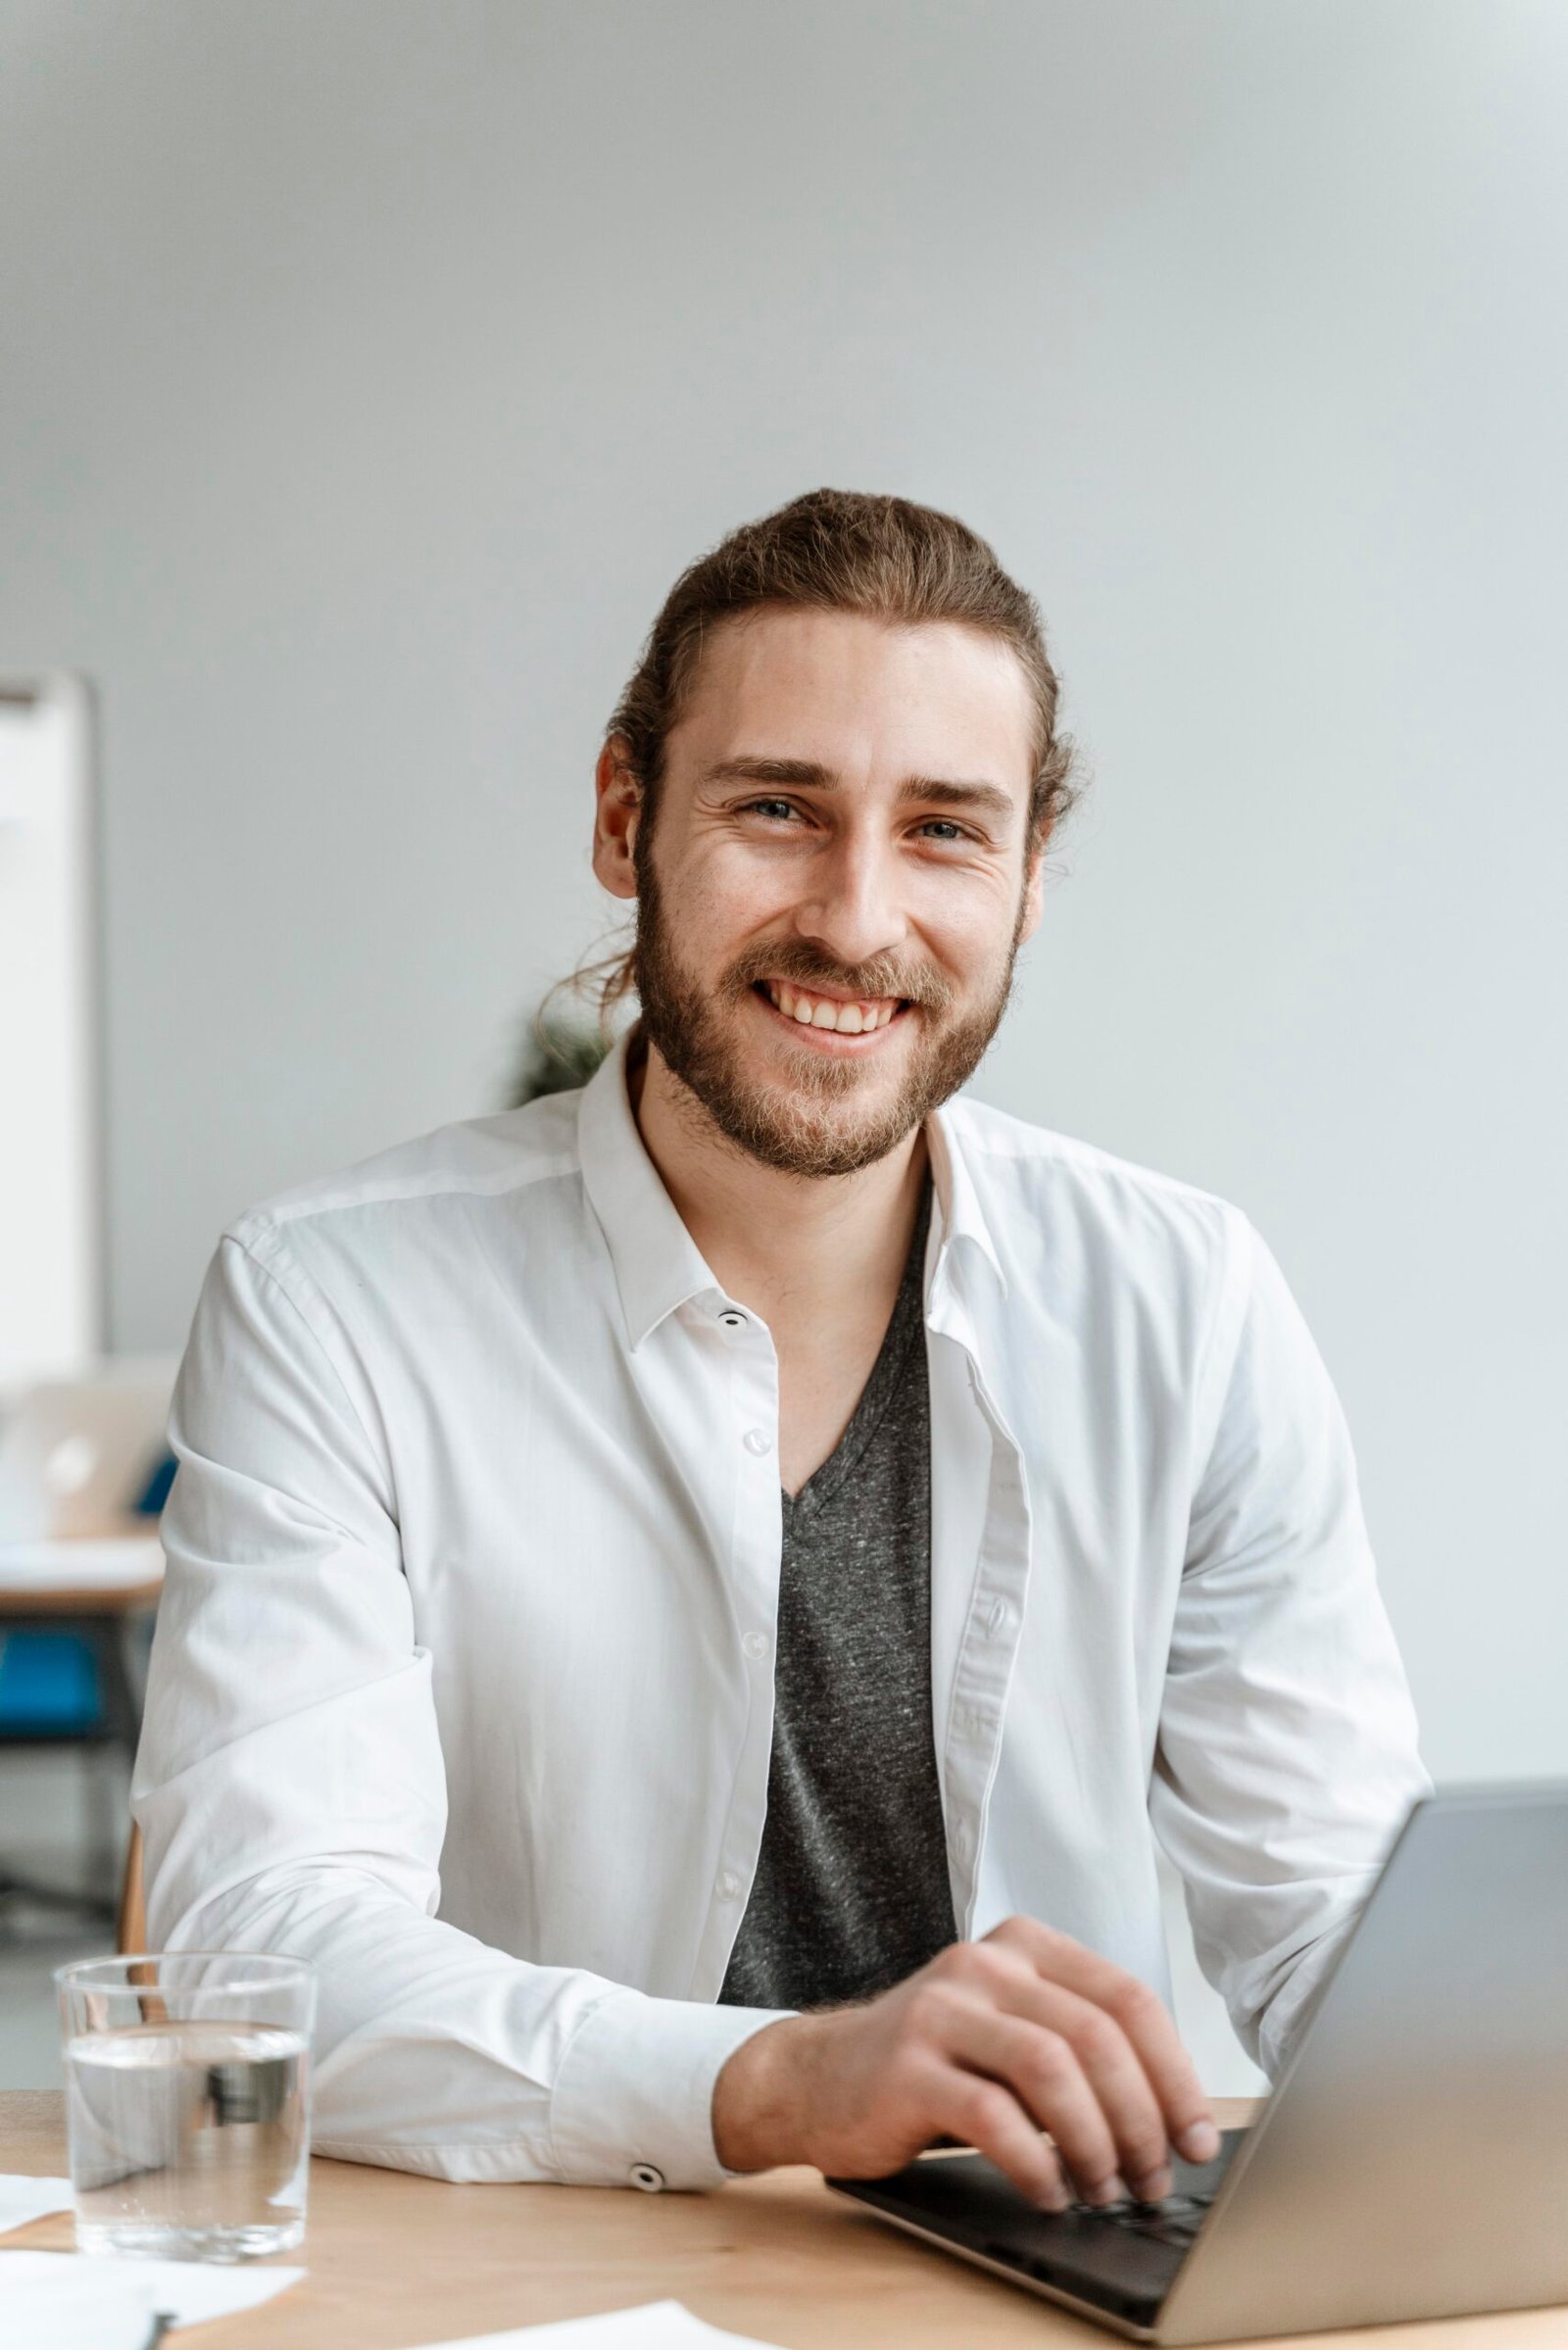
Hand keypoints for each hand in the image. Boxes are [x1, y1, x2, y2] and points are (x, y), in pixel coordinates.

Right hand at [711, 1916, 1219, 2208]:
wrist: (817, 2077)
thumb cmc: (933, 2065)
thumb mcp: (1010, 2033)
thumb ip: (1078, 2050)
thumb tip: (1173, 2123)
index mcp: (1024, 1947)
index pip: (1127, 1999)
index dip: (1175, 2074)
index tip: (1198, 2137)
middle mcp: (985, 1965)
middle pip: (1098, 2036)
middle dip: (1142, 2120)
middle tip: (1154, 2179)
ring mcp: (942, 2011)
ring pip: (1053, 2069)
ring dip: (1096, 2144)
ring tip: (1105, 2191)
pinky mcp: (907, 2067)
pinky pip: (994, 2116)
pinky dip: (1036, 2164)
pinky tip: (1048, 2193)